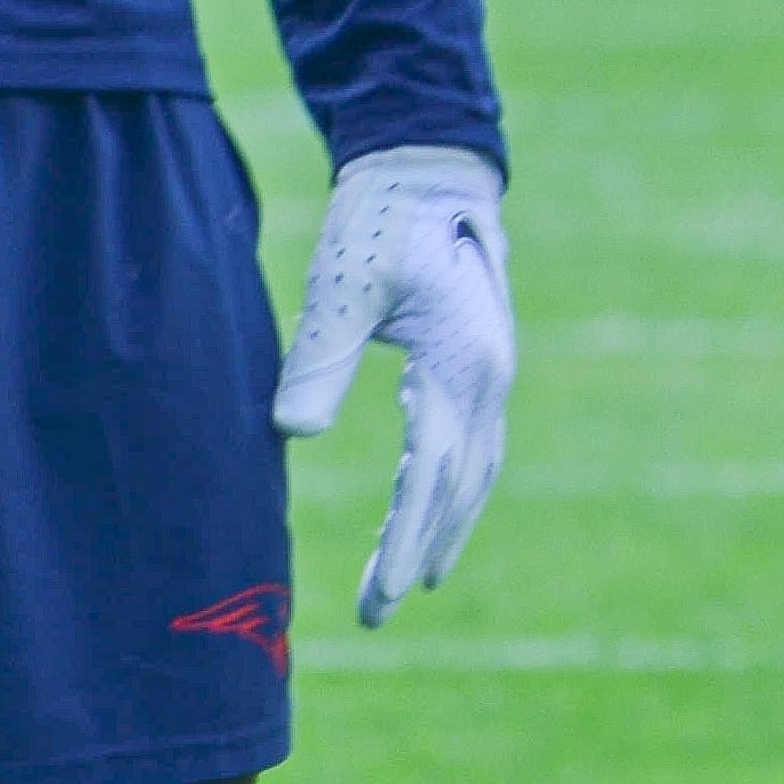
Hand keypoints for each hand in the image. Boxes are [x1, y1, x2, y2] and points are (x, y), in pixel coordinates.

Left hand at [273, 145, 514, 627]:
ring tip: (407, 582)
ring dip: (442, 527)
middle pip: (461, 485)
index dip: (409, 539)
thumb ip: (318, 359)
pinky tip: (426, 511)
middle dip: (422, 550)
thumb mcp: (343, 287)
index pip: (434, 474)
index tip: (386, 596)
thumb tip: (292, 433)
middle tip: (377, 612)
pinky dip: (451, 491)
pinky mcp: (478, 364)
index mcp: (463, 364)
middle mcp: (491, 377)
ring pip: (475, 472)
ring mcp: (492, 372)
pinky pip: (472, 446)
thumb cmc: (379, 224)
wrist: (429, 172)